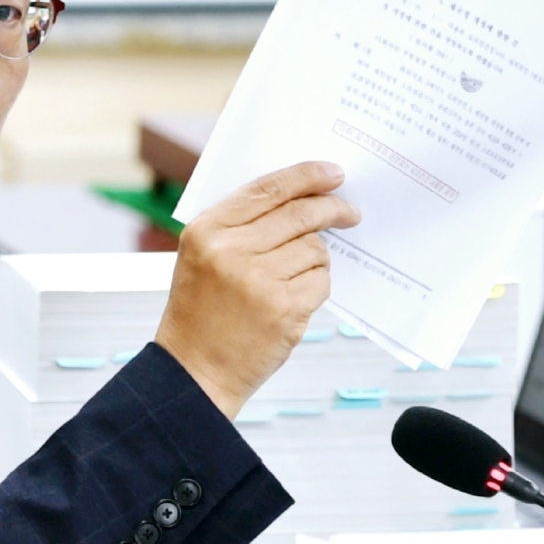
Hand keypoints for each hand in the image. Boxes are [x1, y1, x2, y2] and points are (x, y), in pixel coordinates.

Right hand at [156, 160, 359, 418]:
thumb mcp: (201, 257)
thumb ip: (240, 225)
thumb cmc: (200, 313)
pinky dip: (316, 286)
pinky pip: (320, 281)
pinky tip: (294, 301)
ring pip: (315, 249)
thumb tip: (300, 198)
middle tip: (350, 213)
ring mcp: (258, 280)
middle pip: (300, 213)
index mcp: (207, 230)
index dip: (306, 175)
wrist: (193, 371)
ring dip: (316, 259)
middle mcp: (230, 251)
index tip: (332, 172)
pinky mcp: (283, 309)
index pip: (267, 188)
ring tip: (294, 279)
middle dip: (332, 209)